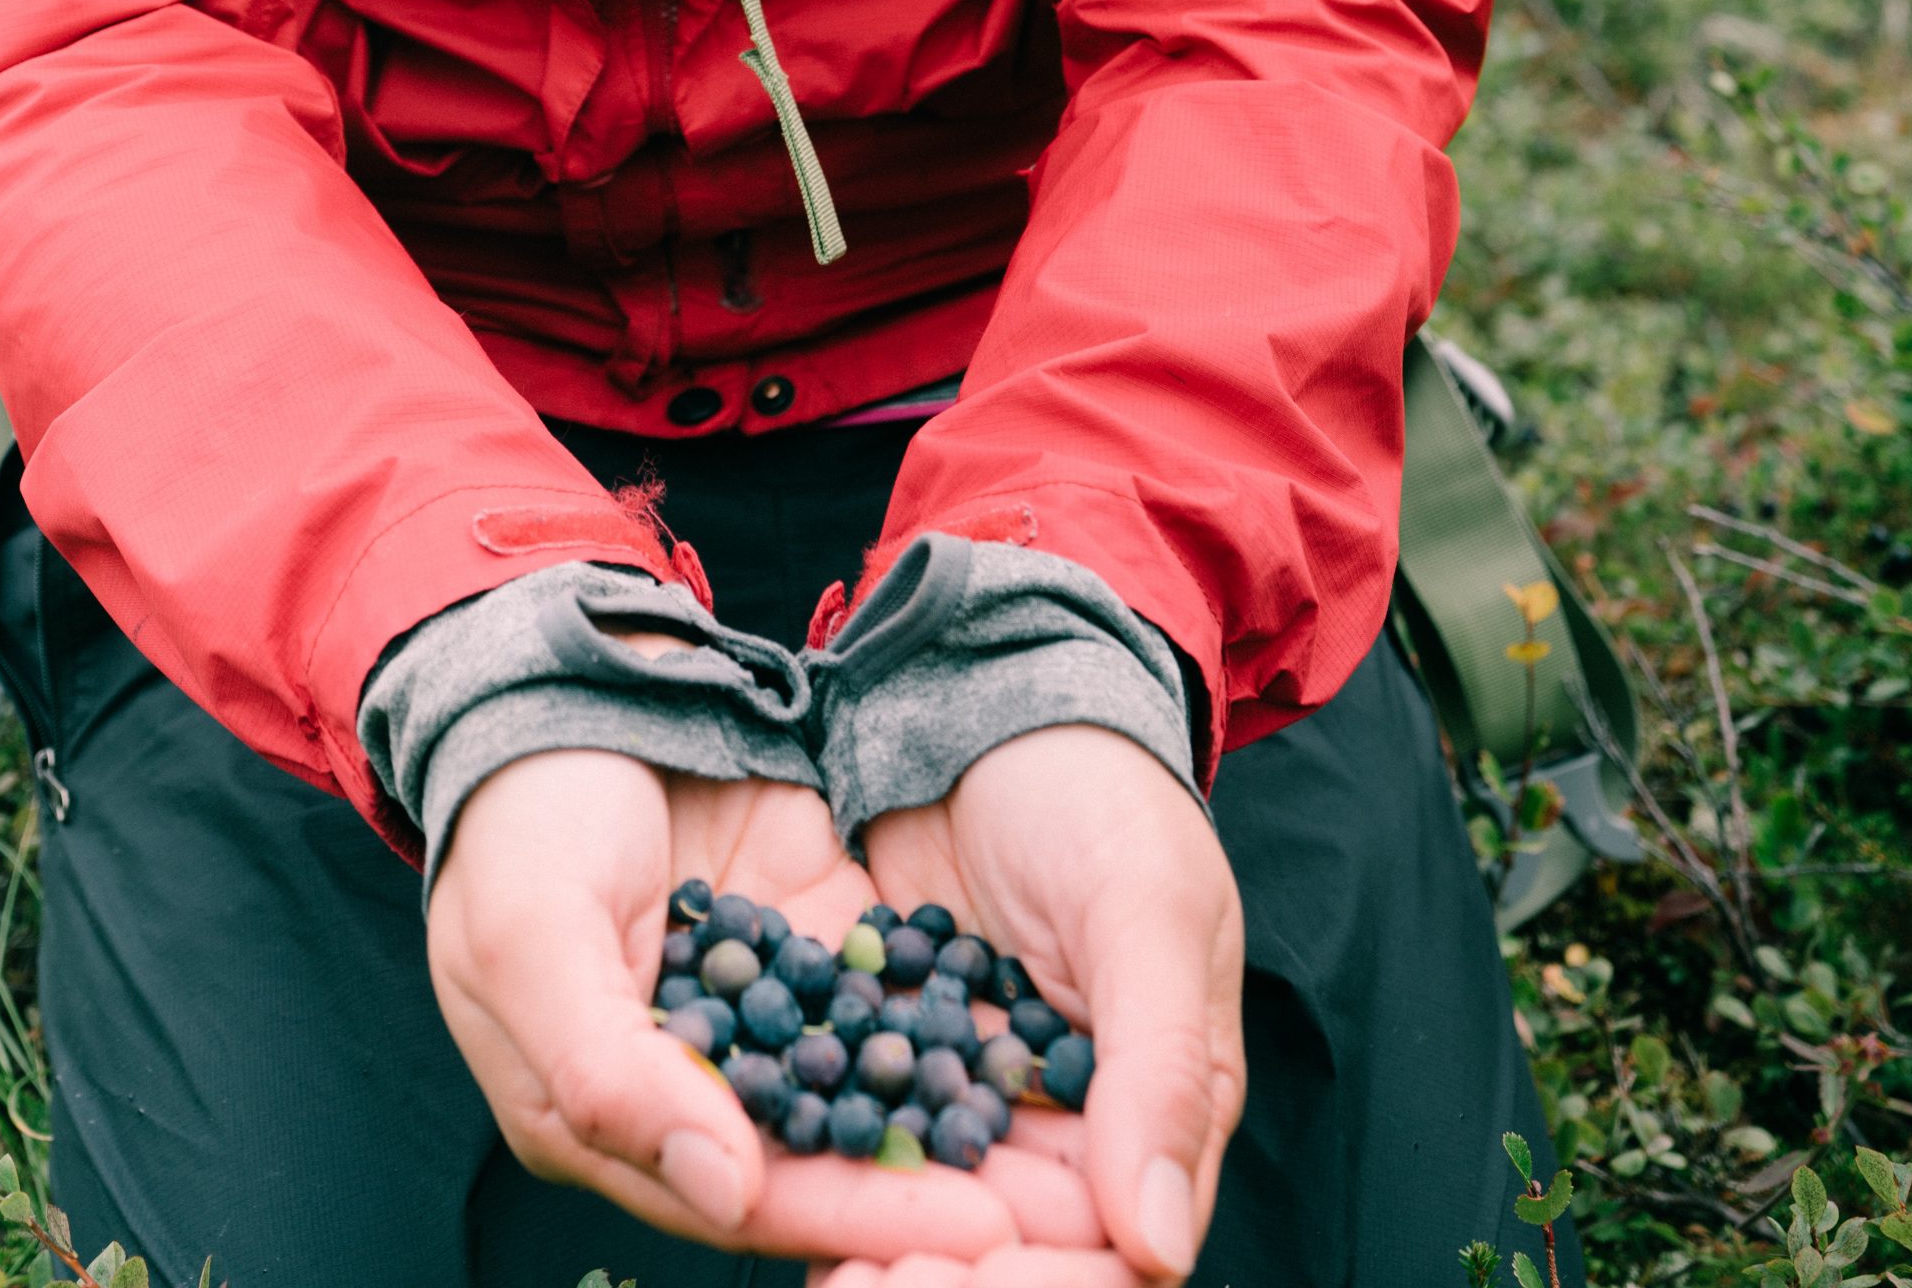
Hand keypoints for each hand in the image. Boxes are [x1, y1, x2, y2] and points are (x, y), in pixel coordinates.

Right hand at [427, 749, 1033, 1265]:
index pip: (743, 1195)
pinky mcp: (810, 940)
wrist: (560, 681)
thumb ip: (611, 1074)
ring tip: (1081, 1164)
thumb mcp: (531, 941)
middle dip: (936, 1193)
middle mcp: (690, 1087)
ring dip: (964, 1130)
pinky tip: (1047, 1059)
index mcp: (602, 1118)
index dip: (853, 1217)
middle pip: (821, 1162)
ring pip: (869, 1092)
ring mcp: (756, 1012)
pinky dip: (961, 1036)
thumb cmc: (520, 821)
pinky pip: (887, 1003)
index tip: (972, 1235)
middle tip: (1062, 1218)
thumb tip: (726, 1189)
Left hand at [824, 726, 1244, 1287]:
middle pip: (1004, 1240)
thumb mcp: (1147, 913)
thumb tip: (1160, 1246)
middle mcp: (1058, 1112)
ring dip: (863, 1233)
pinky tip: (749, 1161)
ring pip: (919, 1191)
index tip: (945, 1283)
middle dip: (933, 1275)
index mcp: (1154, 1103)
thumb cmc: (1102, 789)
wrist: (997, 684)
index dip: (1029, 1283)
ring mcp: (965, 1073)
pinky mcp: (883, 1028)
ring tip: (792, 1240)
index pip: (1106, 1249)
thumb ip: (1162, 1069)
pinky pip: (850, 1110)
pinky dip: (811, 1144)